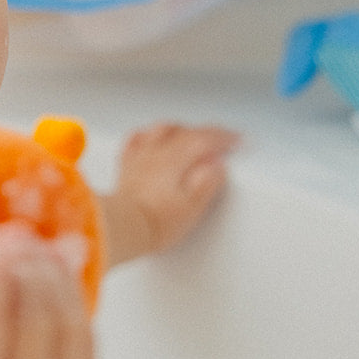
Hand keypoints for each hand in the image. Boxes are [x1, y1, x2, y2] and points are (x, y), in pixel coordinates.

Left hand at [101, 122, 238, 266]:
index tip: (237, 140)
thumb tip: (218, 166)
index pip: (204, 138)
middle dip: (207, 132)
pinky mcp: (126, 166)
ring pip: (161, 129)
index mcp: (175, 160)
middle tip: (220, 140)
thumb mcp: (192, 208)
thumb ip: (208, 183)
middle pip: (185, 131)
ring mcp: (139, 157)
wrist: (121, 229)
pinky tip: (152, 137)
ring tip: (192, 134)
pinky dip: (149, 134)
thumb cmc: (154, 223)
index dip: (224, 138)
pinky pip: (136, 139)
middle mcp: (156, 153)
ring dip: (181, 128)